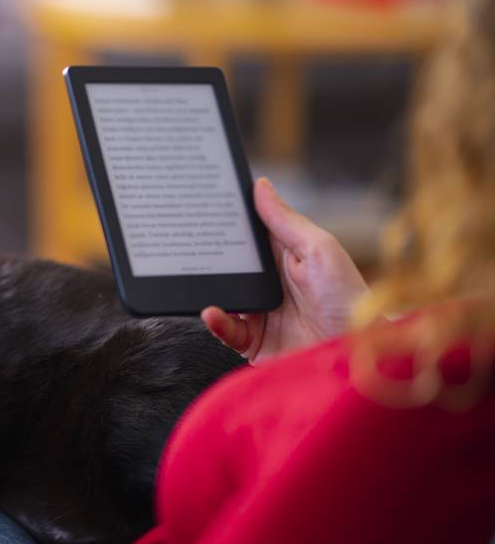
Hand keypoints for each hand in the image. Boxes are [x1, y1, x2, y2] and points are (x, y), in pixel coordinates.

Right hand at [201, 178, 369, 362]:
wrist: (356, 356)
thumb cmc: (349, 300)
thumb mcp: (319, 250)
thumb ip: (286, 220)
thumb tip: (260, 186)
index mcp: (285, 256)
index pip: (250, 233)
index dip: (229, 220)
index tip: (206, 203)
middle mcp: (269, 283)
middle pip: (230, 264)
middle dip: (209, 254)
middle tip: (188, 242)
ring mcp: (259, 312)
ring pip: (222, 294)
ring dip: (208, 288)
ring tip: (197, 279)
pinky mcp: (253, 341)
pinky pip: (225, 329)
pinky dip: (215, 321)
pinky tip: (212, 312)